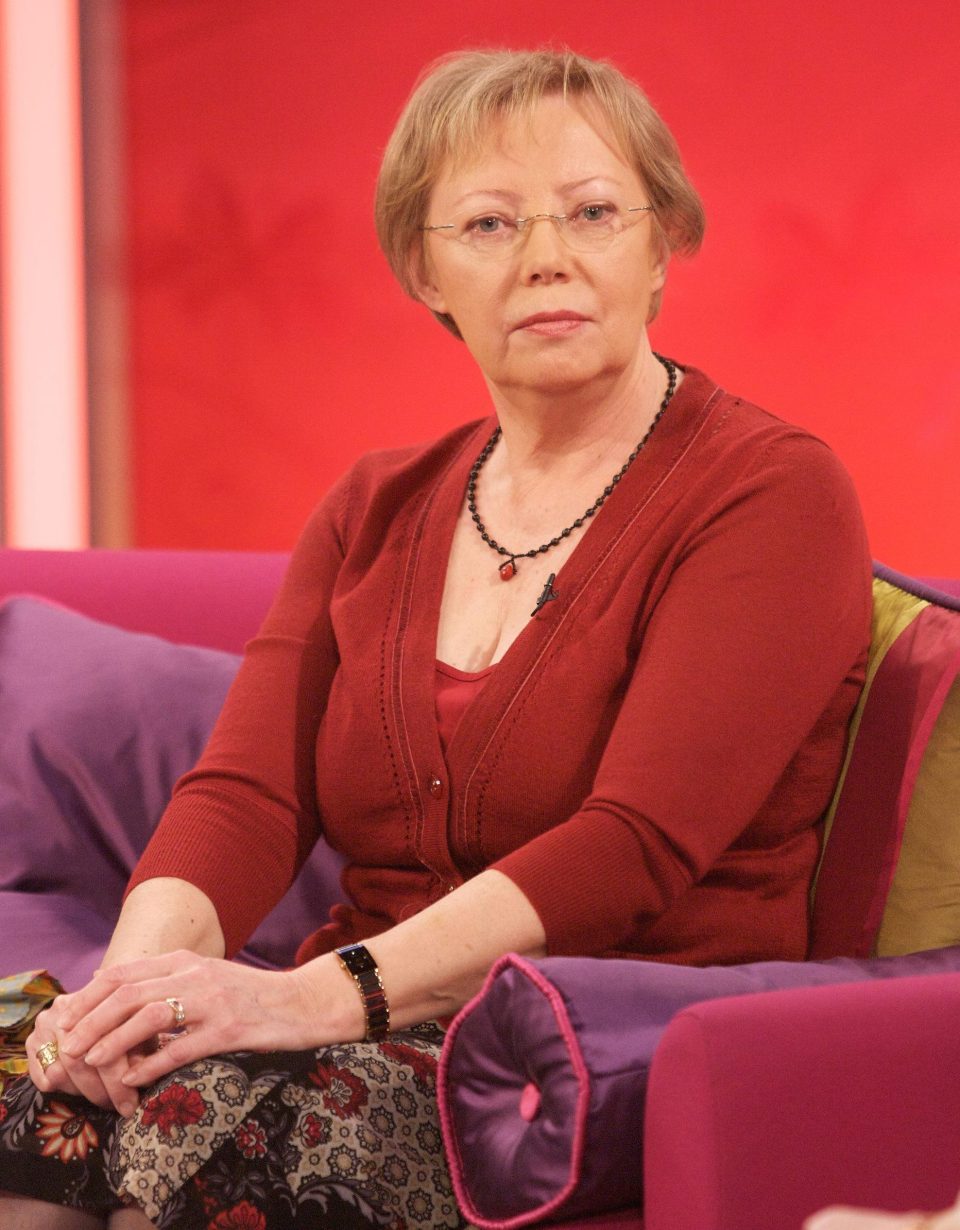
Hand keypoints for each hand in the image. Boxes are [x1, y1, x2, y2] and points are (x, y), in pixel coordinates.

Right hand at [27, 992, 141, 1116]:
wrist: (103, 1008)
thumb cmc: (131, 1023)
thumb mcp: (141, 1032)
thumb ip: (139, 1051)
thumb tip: (136, 1082)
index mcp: (96, 1000)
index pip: (104, 1046)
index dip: (118, 1081)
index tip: (130, 1105)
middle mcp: (67, 1007)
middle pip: (78, 1060)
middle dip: (100, 1091)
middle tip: (116, 1107)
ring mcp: (46, 1022)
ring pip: (59, 1071)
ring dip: (82, 1092)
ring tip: (102, 1099)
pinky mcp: (32, 1039)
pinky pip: (42, 1077)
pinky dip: (62, 1089)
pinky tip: (81, 1090)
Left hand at [56, 949, 346, 1089]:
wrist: (304, 1003)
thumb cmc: (251, 996)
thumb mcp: (205, 976)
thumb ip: (165, 979)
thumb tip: (110, 986)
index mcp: (187, 960)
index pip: (124, 971)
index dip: (89, 995)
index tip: (66, 1019)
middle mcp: (196, 974)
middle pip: (128, 992)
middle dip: (90, 1019)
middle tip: (68, 1046)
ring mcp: (213, 1001)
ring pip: (149, 1016)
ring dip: (113, 1041)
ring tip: (91, 1062)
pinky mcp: (230, 1030)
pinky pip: (181, 1048)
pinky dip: (151, 1064)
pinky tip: (133, 1081)